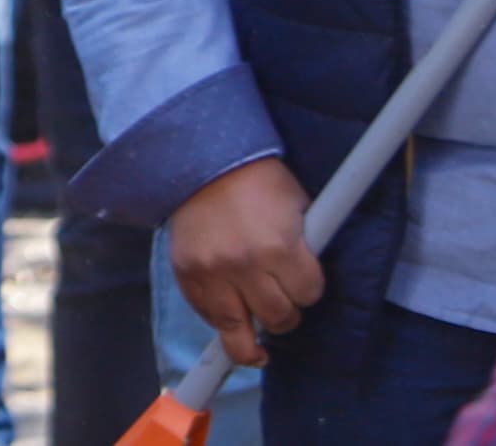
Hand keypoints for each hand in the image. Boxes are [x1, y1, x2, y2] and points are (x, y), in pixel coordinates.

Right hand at [168, 158, 320, 368]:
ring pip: (239, 332)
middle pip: (279, 318)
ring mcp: (212, 273)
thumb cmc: (259, 184)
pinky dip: (221, 318)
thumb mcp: (298, 209)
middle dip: (285, 311)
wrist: (203, 163)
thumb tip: (307, 287)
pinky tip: (229, 307)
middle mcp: (245, 266)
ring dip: (252, 328)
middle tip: (281, 298)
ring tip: (256, 317)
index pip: (309, 295)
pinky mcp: (186, 275)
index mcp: (280, 248)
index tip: (302, 279)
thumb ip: (304, 250)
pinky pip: (208, 317)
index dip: (308, 288)